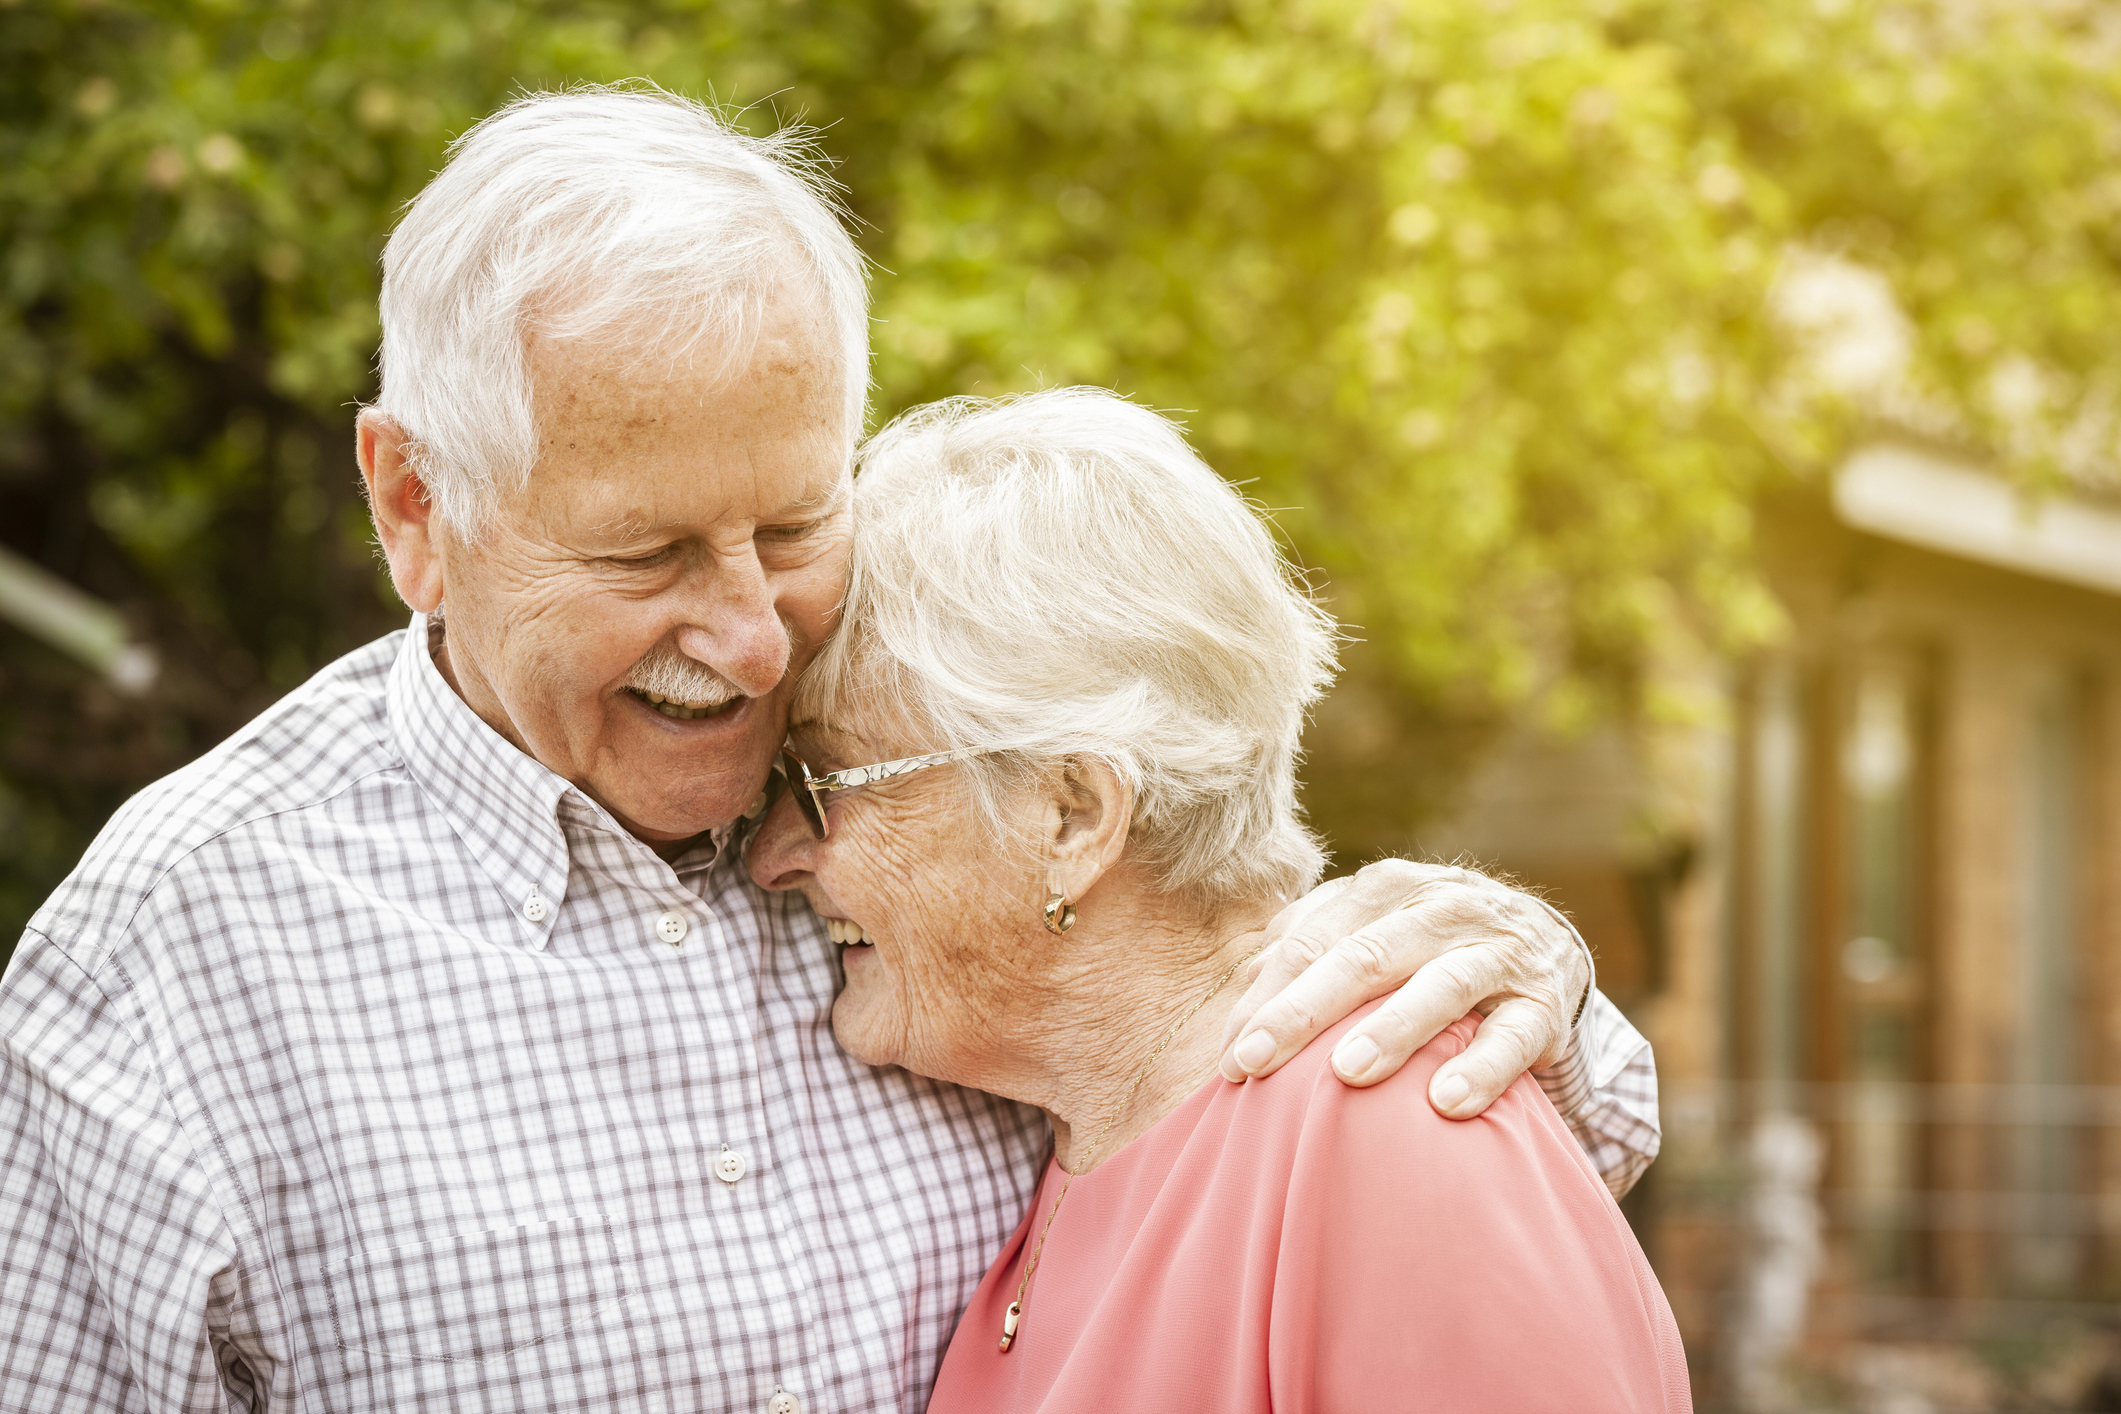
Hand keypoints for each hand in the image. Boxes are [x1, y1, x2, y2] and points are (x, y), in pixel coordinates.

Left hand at [1216, 859, 1589, 1118]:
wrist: (1550, 945)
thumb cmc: (1431, 948)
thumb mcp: (1375, 928)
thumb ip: (1313, 944)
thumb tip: (1249, 986)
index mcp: (1387, 889)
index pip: (1313, 939)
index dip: (1268, 996)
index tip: (1230, 1053)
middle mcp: (1442, 909)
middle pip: (1364, 957)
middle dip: (1303, 1011)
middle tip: (1254, 1061)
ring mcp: (1498, 952)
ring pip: (1442, 986)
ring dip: (1393, 1029)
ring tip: (1348, 1073)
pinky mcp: (1544, 1003)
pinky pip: (1512, 1037)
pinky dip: (1481, 1068)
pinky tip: (1445, 1104)